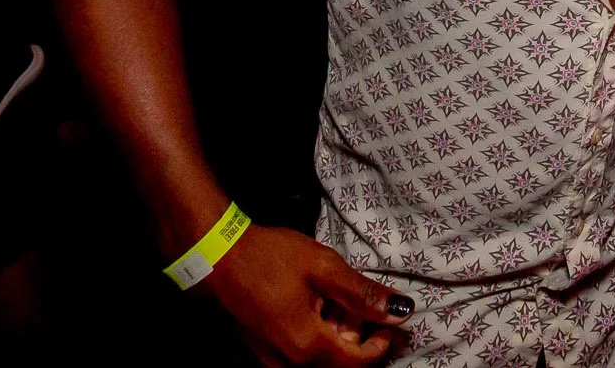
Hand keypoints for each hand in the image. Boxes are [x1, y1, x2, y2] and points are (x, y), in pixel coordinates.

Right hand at [203, 223, 412, 366]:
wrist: (214, 256)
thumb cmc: (268, 258)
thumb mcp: (323, 267)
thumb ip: (363, 294)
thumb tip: (400, 312)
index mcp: (307, 346)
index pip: (358, 363)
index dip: (381, 345)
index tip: (389, 323)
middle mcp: (288, 363)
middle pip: (338, 363)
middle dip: (356, 338)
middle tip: (357, 304)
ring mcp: (270, 360)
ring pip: (317, 360)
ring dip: (334, 337)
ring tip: (333, 301)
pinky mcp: (259, 351)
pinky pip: (296, 355)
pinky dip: (313, 336)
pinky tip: (311, 307)